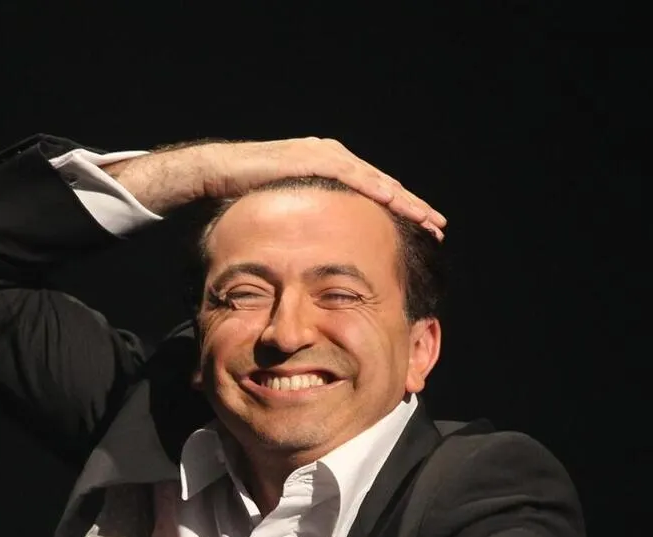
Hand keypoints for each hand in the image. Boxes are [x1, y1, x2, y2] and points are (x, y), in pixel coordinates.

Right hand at [105, 137, 445, 237]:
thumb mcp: (282, 223)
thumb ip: (300, 235)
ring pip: (377, 182)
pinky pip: (356, 177)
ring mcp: (326, 155)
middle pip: (382, 188)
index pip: (371, 198)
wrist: (214, 177)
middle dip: (411, 208)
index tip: (419, 234)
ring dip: (405, 201)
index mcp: (328, 176)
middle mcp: (332, 159)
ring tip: (429, 218)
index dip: (396, 216)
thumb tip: (307, 266)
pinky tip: (400, 203)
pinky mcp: (316, 158)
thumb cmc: (241, 203)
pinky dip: (379, 191)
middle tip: (438, 226)